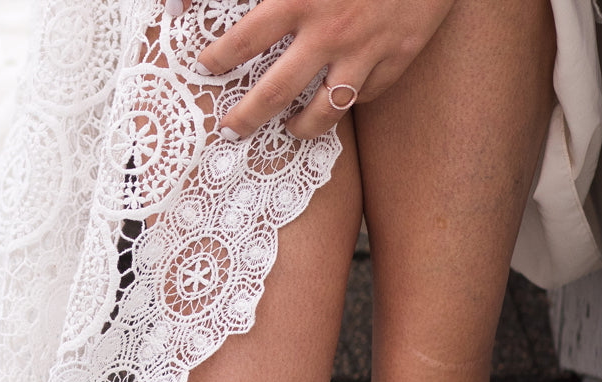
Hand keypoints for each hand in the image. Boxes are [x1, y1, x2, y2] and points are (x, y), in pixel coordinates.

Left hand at [181, 0, 455, 139]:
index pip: (245, 39)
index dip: (219, 57)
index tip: (204, 67)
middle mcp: (330, 31)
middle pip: (276, 92)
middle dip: (247, 116)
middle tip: (231, 129)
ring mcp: (365, 51)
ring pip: (325, 112)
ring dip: (301, 128)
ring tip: (290, 130)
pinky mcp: (397, 59)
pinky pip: (366, 96)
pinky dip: (349, 102)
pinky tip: (338, 99)